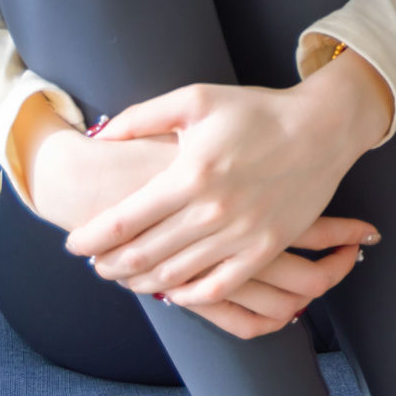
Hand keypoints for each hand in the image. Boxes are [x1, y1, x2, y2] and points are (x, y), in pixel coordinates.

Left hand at [55, 54, 392, 331]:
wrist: (321, 128)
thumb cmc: (256, 111)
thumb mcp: (196, 100)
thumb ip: (143, 117)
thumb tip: (101, 136)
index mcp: (190, 174)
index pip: (123, 221)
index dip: (90, 238)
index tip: (74, 245)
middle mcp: (212, 210)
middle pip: (143, 255)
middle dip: (109, 265)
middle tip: (95, 265)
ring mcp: (241, 234)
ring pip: (175, 276)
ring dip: (141, 282)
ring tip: (125, 276)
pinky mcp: (266, 247)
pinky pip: (219, 287)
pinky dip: (189, 296)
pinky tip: (173, 291)